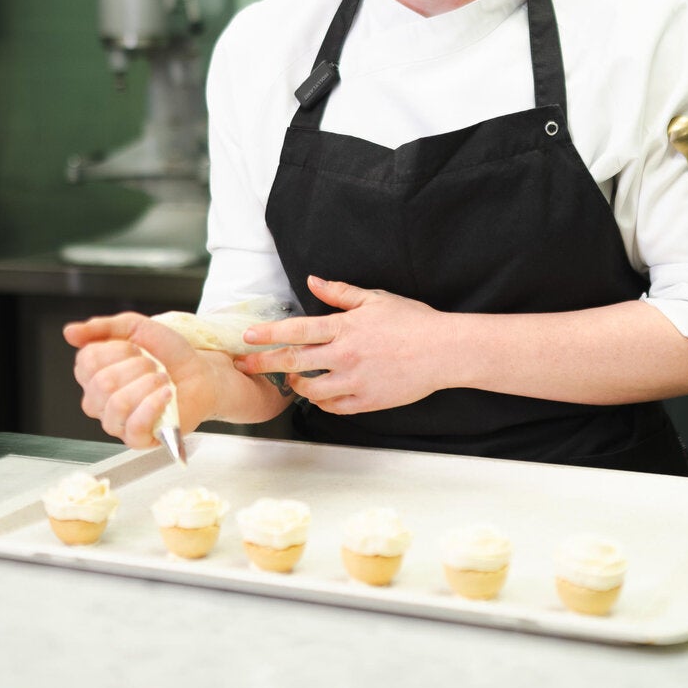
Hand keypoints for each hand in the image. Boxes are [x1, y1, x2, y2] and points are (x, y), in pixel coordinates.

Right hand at [63, 312, 220, 448]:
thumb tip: (69, 332)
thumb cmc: (168, 354)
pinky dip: (154, 405)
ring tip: (163, 380)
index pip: (86, 361)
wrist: (200, 373)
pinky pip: (134, 426)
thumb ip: (103, 328)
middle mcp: (99, 402)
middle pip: (103, 383)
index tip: (137, 348)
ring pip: (117, 404)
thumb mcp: (136, 328)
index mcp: (93, 375)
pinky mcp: (137, 439)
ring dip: (148, 385)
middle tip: (153, 365)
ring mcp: (116, 423)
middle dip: (137, 367)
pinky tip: (166, 395)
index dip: (118, 350)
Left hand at [236, 276, 448, 415]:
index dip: (268, 334)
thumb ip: (340, 293)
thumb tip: (313, 281)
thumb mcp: (375, 299)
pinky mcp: (366, 401)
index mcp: (345, 327)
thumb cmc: (412, 322)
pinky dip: (322, 401)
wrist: (443, 351)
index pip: (296, 331)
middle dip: (263, 364)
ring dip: (295, 384)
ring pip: (310, 389)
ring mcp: (354, 381)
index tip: (248, 337)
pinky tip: (320, 394)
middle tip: (244, 366)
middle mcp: (345, 355)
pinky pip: (333, 407)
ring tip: (291, 378)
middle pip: (293, 361)